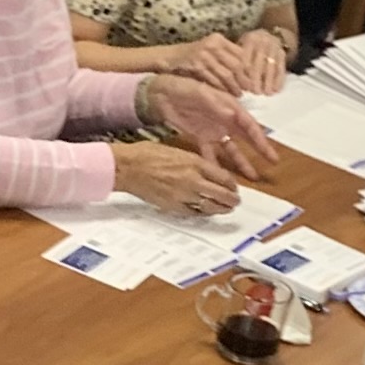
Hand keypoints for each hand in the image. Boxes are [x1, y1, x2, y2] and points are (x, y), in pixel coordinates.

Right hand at [113, 141, 239, 215]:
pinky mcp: (173, 206)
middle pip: (222, 194)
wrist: (128, 166)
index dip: (233, 185)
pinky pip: (194, 213)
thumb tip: (208, 172)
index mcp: (195, 163)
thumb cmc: (147, 154)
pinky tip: (205, 212)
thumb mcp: (177, 151)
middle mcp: (193, 180)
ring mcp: (184, 195)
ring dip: (221, 209)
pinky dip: (202, 213)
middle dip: (232, 200)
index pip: (224, 177)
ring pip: (211, 206)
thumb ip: (195, 163)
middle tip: (235, 202)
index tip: (234, 187)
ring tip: (225, 210)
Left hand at [144, 75, 279, 179]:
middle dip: (258, 150)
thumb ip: (216, 104)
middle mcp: (225, 119)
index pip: (249, 125)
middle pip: (245, 137)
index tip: (270, 154)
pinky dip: (217, 165)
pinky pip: (211, 154)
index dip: (261, 140)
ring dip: (240, 162)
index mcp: (229, 106)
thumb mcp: (200, 92)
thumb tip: (232, 115)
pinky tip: (222, 177)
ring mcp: (213, 130)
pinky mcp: (200, 137)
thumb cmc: (183, 87)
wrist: (160, 94)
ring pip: (231, 148)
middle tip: (271, 165)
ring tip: (251, 176)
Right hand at [164, 33, 246, 94]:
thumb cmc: (193, 58)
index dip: (250, 69)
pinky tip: (225, 95)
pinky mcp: (196, 65)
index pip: (242, 54)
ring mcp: (204, 54)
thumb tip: (249, 73)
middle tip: (251, 91)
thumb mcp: (211, 53)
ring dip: (234, 86)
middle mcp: (213, 45)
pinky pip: (213, 80)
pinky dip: (221, 89)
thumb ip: (228, 58)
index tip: (256, 80)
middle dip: (245, 80)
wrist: (168, 58)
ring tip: (240, 95)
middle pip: (237, 64)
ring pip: (226, 74)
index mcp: (219, 40)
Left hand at [237, 29, 288, 95]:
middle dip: (257, 79)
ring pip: (271, 66)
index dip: (244, 73)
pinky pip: (281, 68)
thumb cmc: (250, 45)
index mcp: (250, 40)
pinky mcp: (282, 54)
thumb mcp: (241, 45)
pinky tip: (277, 90)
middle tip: (255, 92)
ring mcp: (274, 48)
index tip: (243, 86)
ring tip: (266, 93)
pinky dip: (280, 80)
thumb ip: (236, 58)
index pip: (246, 58)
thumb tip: (231, 79)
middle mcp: (263, 42)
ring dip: (269, 81)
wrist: (270, 34)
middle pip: (259, 63)